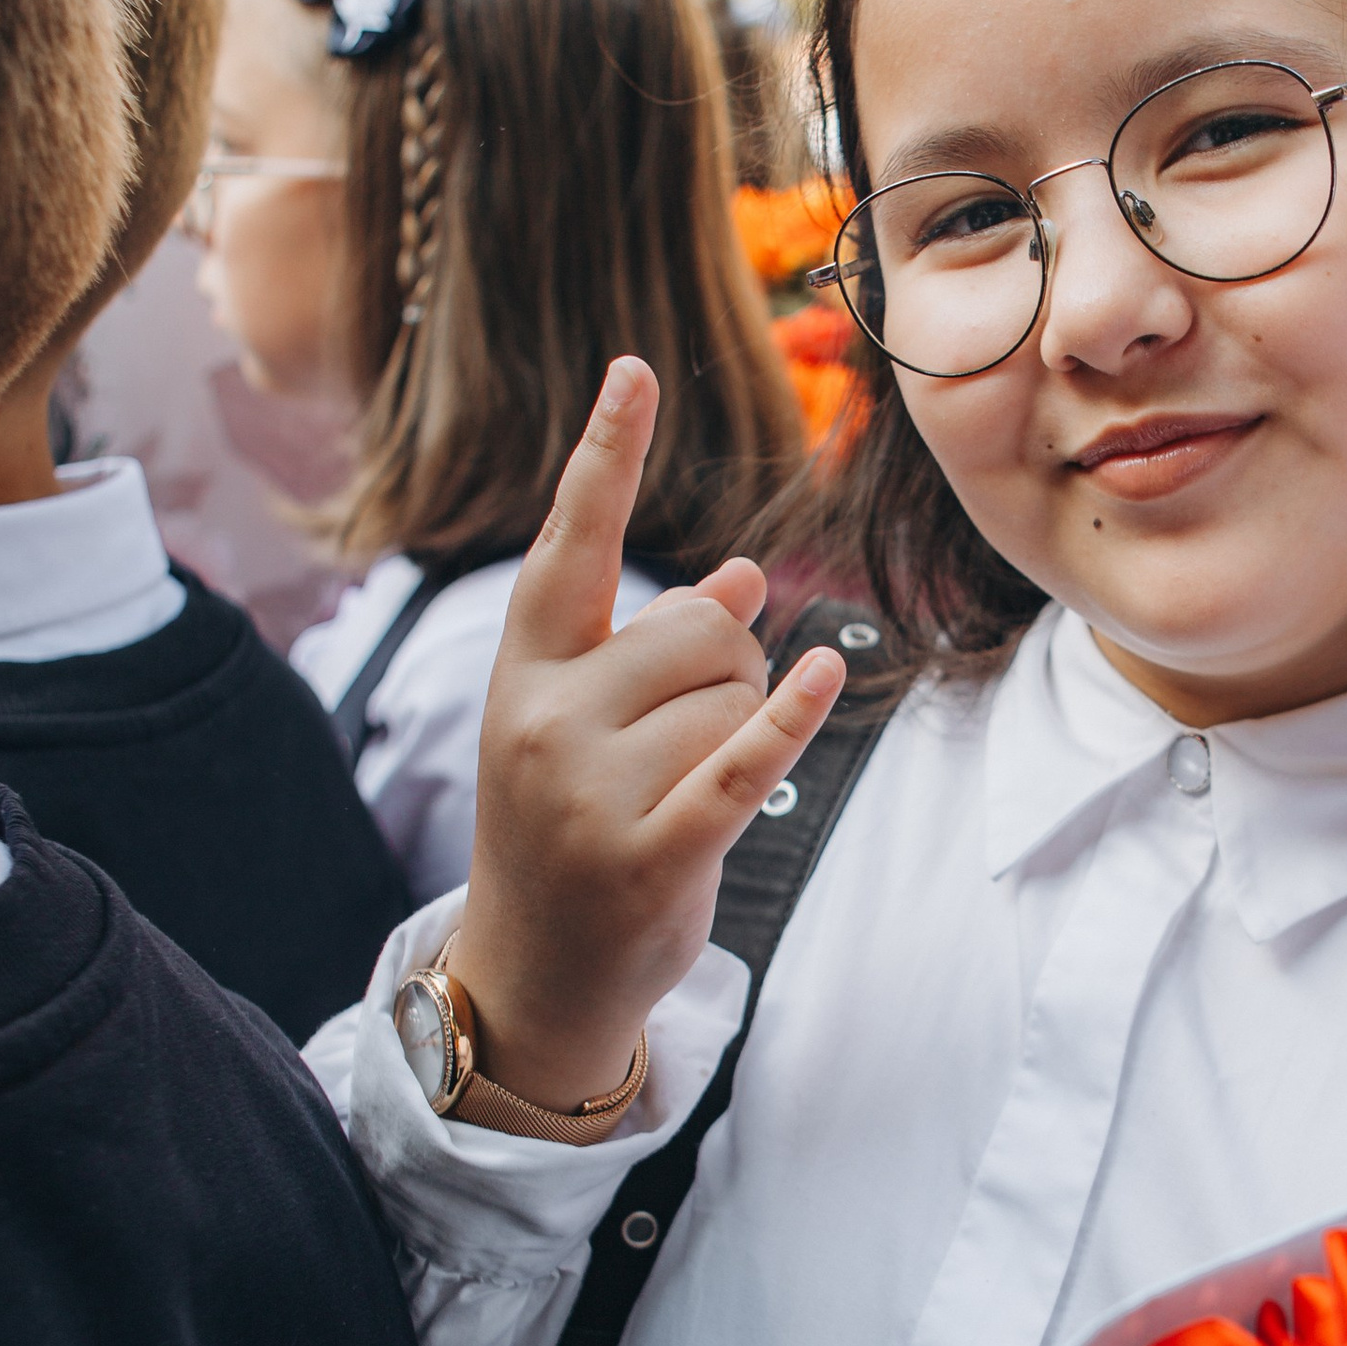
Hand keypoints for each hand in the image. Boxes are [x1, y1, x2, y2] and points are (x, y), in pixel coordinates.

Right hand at [449, 358, 845, 1110]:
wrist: (531, 976)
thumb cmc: (566, 830)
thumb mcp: (580, 729)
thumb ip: (653, 647)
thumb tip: (749, 576)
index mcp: (523, 674)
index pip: (568, 543)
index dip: (608, 454)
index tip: (633, 369)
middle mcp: (546, 721)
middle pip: (703, 627)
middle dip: (730, 666)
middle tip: (691, 735)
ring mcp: (592, 790)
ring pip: (734, 696)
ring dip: (747, 727)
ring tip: (691, 787)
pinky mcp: (652, 852)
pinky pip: (744, 761)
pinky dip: (789, 717)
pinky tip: (823, 672)